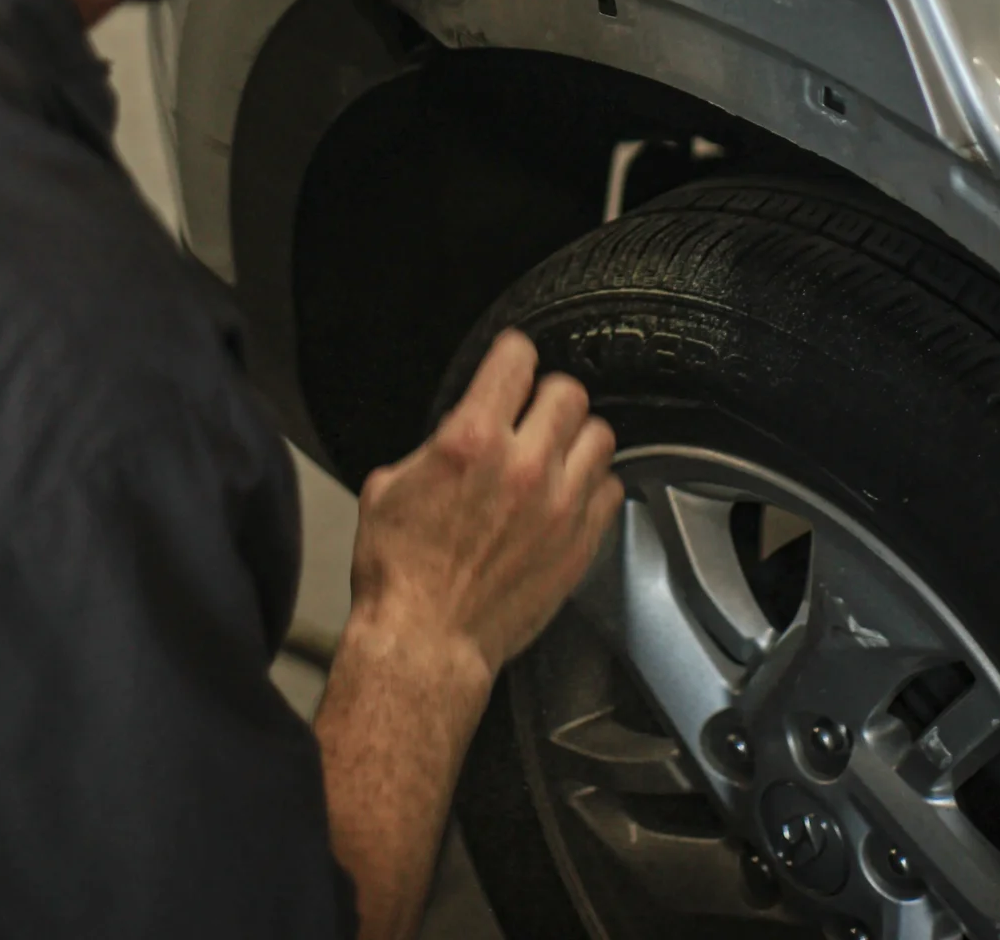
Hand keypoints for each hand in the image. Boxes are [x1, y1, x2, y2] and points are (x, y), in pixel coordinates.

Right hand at [347, 328, 622, 685]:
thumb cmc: (400, 575)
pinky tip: (570, 494)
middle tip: (532, 413)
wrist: (425, 643)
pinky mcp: (580, 544)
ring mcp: (560, 506)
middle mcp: (524, 465)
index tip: (511, 366)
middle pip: (569, 391)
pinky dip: (594, 484)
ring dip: (576, 437)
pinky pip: (611, 488)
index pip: (518, 358)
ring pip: (600, 435)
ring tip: (556, 452)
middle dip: (546, 396)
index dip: (512, 356)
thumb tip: (455, 431)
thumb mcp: (389, 485)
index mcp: (472, 439)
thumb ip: (434, 444)